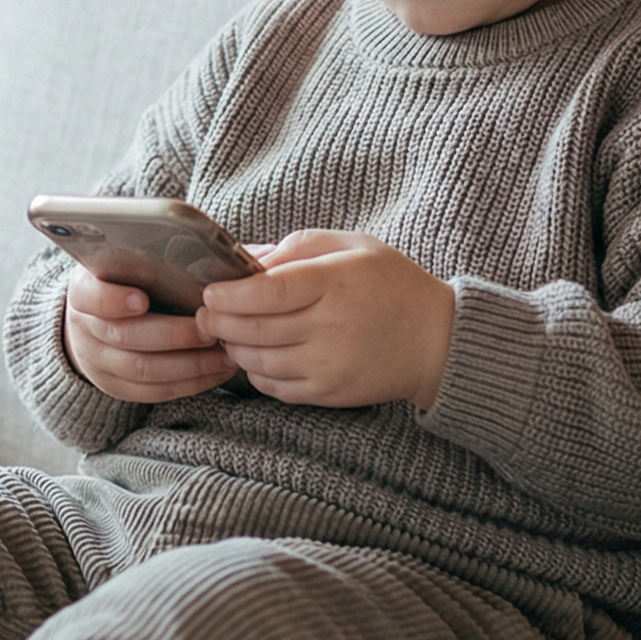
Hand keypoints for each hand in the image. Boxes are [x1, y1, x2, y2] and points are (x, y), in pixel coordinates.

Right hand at [63, 267, 238, 401]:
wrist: (93, 321)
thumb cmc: (124, 282)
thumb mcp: (124, 263)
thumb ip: (152, 259)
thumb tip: (200, 252)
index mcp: (84, 291)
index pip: (91, 296)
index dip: (113, 300)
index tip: (142, 299)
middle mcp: (84, 329)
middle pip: (125, 336)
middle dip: (173, 335)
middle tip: (209, 329)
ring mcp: (97, 362)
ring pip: (143, 369)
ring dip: (190, 364)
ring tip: (224, 354)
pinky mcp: (116, 387)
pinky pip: (154, 392)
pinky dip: (189, 383)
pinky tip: (216, 371)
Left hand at [196, 231, 455, 409]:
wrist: (436, 341)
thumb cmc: (392, 284)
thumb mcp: (352, 246)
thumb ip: (298, 247)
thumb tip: (247, 258)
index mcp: (336, 283)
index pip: (268, 291)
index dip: (230, 294)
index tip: (210, 291)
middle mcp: (331, 328)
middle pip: (255, 329)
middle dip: (218, 322)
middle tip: (204, 314)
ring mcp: (329, 365)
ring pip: (258, 361)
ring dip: (233, 347)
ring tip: (226, 333)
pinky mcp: (329, 393)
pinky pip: (275, 387)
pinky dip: (255, 372)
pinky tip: (255, 355)